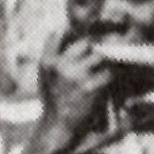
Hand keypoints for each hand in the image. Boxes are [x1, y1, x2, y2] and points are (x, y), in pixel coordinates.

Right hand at [38, 32, 112, 146]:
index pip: (59, 34)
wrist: (58, 124)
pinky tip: (105, 83)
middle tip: (99, 55)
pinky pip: (107, 73)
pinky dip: (109, 77)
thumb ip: (51, 53)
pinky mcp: (90, 87)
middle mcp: (60, 65)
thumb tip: (62, 29)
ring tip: (102, 71)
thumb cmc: (53, 98)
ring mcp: (76, 76)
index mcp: (47, 61)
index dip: (73, 33)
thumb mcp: (44, 74)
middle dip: (95, 48)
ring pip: (99, 57)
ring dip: (104, 63)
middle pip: (86, 44)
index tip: (83, 37)